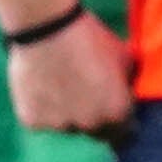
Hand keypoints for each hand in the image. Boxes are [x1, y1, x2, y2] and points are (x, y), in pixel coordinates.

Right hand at [7, 14, 134, 146]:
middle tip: (84, 94)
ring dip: (66, 113)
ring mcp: (60, 126)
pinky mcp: (32, 121)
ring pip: (66, 125)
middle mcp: (90, 126)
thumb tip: (129, 92)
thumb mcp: (125, 57)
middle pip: (95, 132)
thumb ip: (129, 83)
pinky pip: (41, 119)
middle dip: (94, 119)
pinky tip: (41, 84)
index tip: (114, 115)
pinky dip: (41, 108)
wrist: (47, 27)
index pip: (125, 134)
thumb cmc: (91, 38)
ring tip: (60, 83)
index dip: (120, 124)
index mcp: (118, 114)